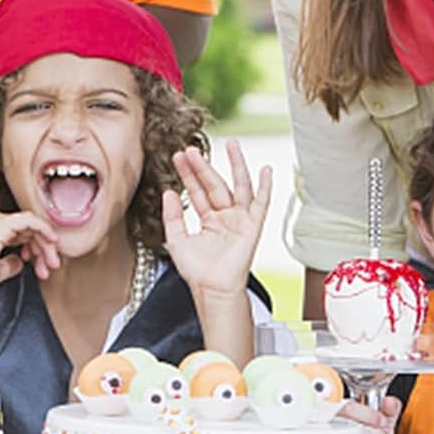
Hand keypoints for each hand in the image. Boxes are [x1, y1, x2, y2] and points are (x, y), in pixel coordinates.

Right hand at [0, 208, 59, 302]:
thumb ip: (11, 263)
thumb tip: (20, 262)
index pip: (24, 232)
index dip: (37, 248)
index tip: (42, 266)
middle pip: (31, 228)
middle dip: (45, 247)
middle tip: (52, 265)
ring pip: (33, 225)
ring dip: (46, 243)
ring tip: (50, 263)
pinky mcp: (1, 225)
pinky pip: (30, 221)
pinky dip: (43, 230)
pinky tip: (50, 243)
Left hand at [162, 140, 271, 300]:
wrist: (211, 289)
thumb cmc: (197, 270)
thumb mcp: (176, 239)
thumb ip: (172, 216)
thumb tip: (168, 192)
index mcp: (208, 219)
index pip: (197, 190)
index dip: (188, 174)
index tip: (178, 156)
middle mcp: (225, 216)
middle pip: (214, 184)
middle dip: (203, 167)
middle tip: (190, 149)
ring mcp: (240, 220)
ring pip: (238, 187)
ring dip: (235, 165)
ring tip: (231, 144)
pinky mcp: (252, 227)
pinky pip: (260, 204)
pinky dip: (264, 187)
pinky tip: (264, 170)